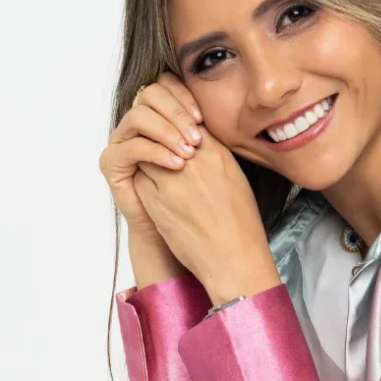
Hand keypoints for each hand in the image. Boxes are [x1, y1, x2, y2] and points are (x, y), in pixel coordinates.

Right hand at [98, 71, 205, 237]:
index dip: (184, 96)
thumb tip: (220, 102)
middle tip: (196, 137)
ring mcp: (123, 142)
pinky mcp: (112, 164)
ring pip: (138, 115)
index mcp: (162, 117)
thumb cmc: (204, 196)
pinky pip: (131, 146)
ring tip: (188, 152)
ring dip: (166, 130)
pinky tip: (177, 165)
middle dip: (176, 111)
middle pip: (150, 94)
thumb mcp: (209, 155)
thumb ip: (205, 127)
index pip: (166, 86)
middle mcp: (140, 126)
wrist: (187, 234)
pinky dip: (155, 152)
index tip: (203, 117)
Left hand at [132, 128, 280, 304]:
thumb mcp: (236, 179)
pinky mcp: (156, 203)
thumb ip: (214, 157)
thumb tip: (196, 143)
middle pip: (162, 134)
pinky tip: (152, 192)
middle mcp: (193, 163)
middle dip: (158, 139)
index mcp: (216, 154)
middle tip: (156, 146)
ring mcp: (172, 182)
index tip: (173, 132)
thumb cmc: (241, 223)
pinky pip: (139, 180)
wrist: (233, 258)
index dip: (176, 125)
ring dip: (148, 160)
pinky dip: (143, 182)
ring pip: (146, 155)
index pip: (186, 122)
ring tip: (155, 171)